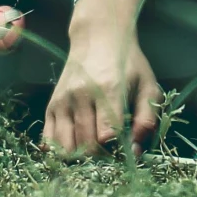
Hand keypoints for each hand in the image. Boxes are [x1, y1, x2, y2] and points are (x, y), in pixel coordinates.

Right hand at [43, 0, 162, 154]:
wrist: (97, 38)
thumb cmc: (127, 63)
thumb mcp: (147, 85)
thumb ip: (146, 118)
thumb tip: (137, 149)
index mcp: (108, 89)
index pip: (108, 135)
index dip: (118, 150)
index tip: (126, 149)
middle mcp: (81, 96)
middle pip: (87, 145)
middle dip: (102, 157)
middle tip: (112, 153)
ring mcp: (63, 101)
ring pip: (67, 147)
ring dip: (81, 157)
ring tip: (95, 152)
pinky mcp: (51, 106)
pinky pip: (49, 140)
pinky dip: (60, 151)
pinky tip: (75, 149)